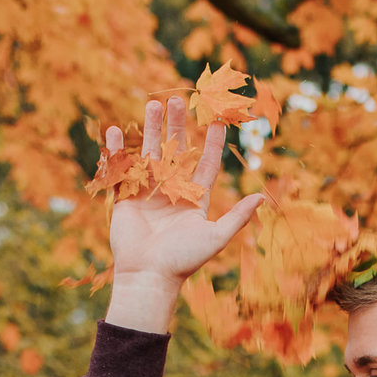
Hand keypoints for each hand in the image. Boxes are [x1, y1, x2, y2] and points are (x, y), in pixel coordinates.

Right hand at [105, 95, 266, 333]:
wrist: (149, 276)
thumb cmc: (184, 260)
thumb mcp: (215, 237)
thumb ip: (237, 217)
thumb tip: (262, 199)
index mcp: (195, 199)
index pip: (206, 163)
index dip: (213, 143)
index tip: (218, 120)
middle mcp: (172, 192)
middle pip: (176, 151)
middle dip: (177, 126)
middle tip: (177, 100)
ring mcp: (148, 193)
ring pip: (149, 153)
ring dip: (150, 129)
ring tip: (152, 104)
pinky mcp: (126, 199)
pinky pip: (121, 169)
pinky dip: (116, 151)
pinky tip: (114, 130)